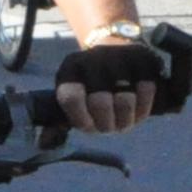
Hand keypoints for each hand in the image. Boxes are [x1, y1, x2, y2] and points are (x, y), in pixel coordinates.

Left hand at [54, 25, 190, 134]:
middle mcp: (93, 58)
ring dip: (126, 120)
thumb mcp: (72, 97)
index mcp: (70, 69)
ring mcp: (119, 55)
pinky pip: (147, 90)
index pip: (71, 98)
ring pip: (126, 100)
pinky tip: (138, 110)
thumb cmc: (91, 86)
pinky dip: (144, 107)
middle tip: (111, 127)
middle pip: (100, 102)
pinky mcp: (144, 57)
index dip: (82, 120)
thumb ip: (58, 122)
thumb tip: (43, 143)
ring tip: (124, 121)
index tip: (90, 126)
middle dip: (107, 124)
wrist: (116, 49)